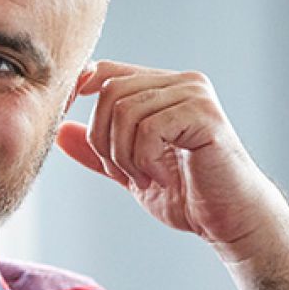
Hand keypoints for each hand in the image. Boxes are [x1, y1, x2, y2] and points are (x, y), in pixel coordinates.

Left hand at [56, 60, 286, 259]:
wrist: (228, 219)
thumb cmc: (186, 193)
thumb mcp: (129, 170)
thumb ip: (97, 150)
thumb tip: (60, 131)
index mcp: (161, 87)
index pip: (106, 70)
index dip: (79, 91)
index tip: (66, 119)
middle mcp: (180, 82)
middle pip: (109, 91)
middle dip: (103, 140)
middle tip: (124, 173)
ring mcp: (195, 94)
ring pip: (125, 110)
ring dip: (124, 155)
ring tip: (145, 178)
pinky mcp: (205, 115)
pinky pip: (149, 128)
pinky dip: (144, 160)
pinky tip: (161, 177)